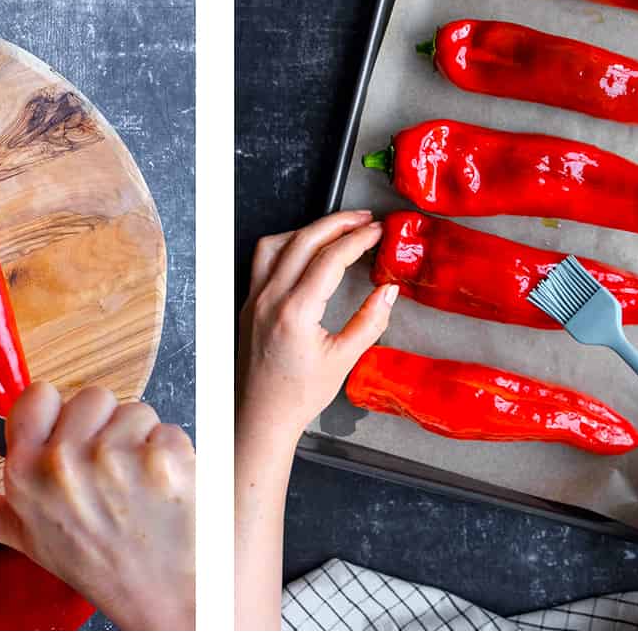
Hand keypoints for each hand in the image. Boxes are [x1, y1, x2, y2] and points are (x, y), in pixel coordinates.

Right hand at [0, 383, 194, 630]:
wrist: (165, 598)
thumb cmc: (100, 566)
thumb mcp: (28, 538)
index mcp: (26, 473)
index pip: (38, 395)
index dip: (60, 416)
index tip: (70, 443)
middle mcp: (64, 463)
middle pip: (92, 397)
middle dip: (107, 429)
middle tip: (110, 477)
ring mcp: (116, 460)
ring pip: (135, 410)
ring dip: (142, 442)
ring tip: (139, 487)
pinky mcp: (163, 460)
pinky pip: (170, 430)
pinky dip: (174, 456)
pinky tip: (165, 490)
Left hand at [234, 211, 397, 628]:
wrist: (262, 418)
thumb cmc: (300, 396)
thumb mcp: (344, 360)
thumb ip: (370, 321)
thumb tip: (389, 290)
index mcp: (295, 312)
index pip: (330, 258)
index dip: (357, 239)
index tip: (377, 231)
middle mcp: (269, 299)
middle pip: (303, 240)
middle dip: (336, 223)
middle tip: (363, 219)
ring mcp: (254, 299)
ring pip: (277, 244)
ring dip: (307, 230)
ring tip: (336, 230)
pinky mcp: (247, 304)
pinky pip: (263, 260)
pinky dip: (286, 245)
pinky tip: (304, 250)